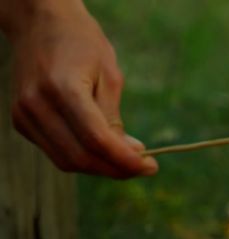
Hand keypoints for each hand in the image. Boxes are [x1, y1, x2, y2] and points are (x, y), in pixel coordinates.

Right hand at [7, 3, 156, 177]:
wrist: (39, 23)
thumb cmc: (81, 44)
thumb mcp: (109, 75)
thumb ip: (115, 117)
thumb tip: (131, 154)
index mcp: (62, 88)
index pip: (97, 140)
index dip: (126, 161)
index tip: (151, 167)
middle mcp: (36, 104)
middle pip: (81, 157)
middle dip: (116, 169)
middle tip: (143, 166)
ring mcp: (23, 114)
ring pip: (67, 161)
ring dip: (101, 167)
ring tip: (126, 158)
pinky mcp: (20, 121)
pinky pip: (56, 152)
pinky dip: (83, 157)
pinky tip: (103, 149)